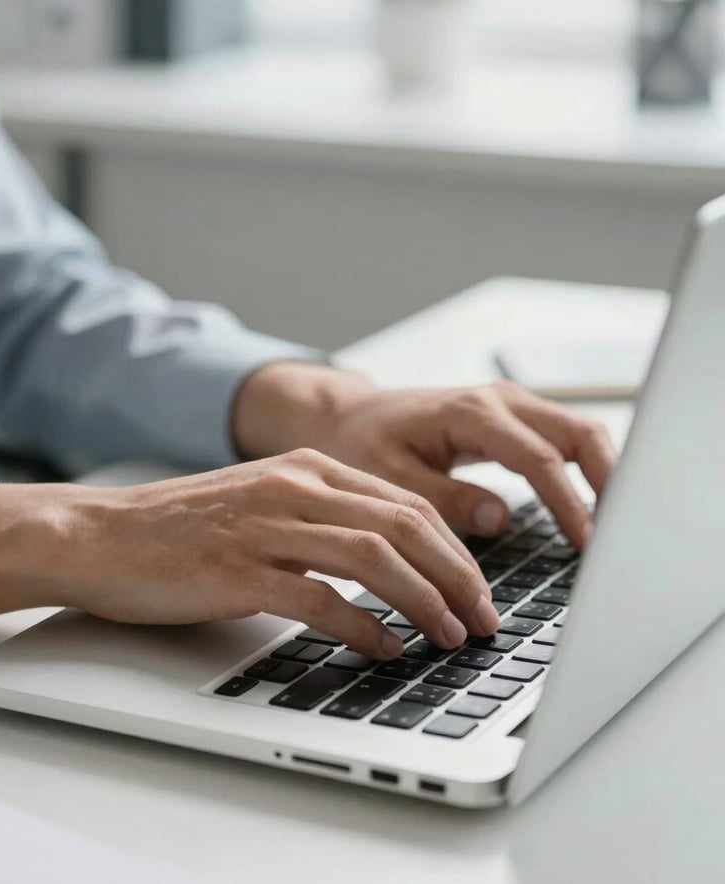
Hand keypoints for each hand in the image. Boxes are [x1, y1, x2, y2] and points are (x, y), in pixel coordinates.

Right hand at [0, 450, 498, 657]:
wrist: (103, 533)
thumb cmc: (186, 526)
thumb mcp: (267, 502)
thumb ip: (327, 519)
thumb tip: (395, 561)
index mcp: (310, 468)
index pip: (408, 503)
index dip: (455, 551)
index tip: (478, 590)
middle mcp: (295, 487)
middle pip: (405, 525)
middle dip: (457, 577)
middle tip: (482, 619)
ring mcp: (266, 525)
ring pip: (374, 556)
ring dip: (423, 601)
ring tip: (448, 636)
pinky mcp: (238, 569)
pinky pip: (319, 598)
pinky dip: (362, 626)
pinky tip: (383, 648)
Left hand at [235, 365, 616, 547]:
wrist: (350, 417)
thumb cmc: (363, 444)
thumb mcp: (391, 477)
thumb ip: (445, 498)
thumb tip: (501, 519)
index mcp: (470, 414)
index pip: (539, 458)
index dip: (568, 503)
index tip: (586, 544)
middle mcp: (498, 402)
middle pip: (579, 433)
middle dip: (609, 480)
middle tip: (621, 533)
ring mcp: (508, 406)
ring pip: (578, 432)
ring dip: (603, 473)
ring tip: (613, 525)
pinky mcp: (510, 418)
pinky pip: (561, 438)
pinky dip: (583, 468)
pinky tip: (587, 506)